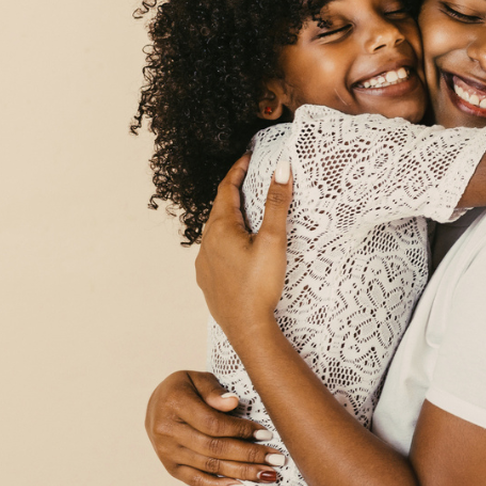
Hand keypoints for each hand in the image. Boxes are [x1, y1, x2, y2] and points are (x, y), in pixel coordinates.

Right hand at [145, 370, 284, 485]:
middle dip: (248, 454)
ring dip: (241, 472)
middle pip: (213, 447)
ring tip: (267, 473)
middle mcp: (167, 430)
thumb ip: (214, 391)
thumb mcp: (198, 378)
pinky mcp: (171, 467)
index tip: (265, 433)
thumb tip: (233, 403)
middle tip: (276, 458)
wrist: (157, 404)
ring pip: (208, 465)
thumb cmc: (184, 388)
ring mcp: (167, 452)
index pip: (212, 423)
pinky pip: (196, 481)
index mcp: (174, 403)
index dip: (240, 430)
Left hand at [195, 154, 291, 339]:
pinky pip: (215, 251)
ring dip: (231, 218)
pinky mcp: (207, 280)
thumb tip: (282, 170)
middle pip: (220, 209)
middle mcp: (206, 243)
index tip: (249, 157)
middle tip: (252, 180)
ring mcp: (204, 263)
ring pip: (216, 231)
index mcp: (220, 229)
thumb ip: (276, 203)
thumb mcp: (273, 241)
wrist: (246, 328)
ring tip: (249, 214)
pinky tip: (240, 249)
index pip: (226, 189)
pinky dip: (227, 241)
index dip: (238, 170)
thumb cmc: (259, 286)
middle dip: (235, 193)